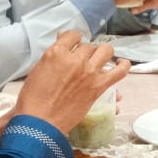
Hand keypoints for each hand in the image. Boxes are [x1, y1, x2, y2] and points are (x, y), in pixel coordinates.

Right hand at [9, 30, 129, 133]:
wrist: (41, 121)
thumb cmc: (34, 98)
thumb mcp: (38, 69)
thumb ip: (53, 54)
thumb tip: (62, 39)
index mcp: (56, 53)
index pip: (72, 35)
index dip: (74, 39)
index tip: (74, 45)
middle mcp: (75, 59)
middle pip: (88, 45)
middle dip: (85, 51)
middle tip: (82, 60)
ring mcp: (89, 72)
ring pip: (106, 51)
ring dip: (103, 53)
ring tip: (101, 59)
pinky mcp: (99, 85)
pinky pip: (120, 71)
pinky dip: (124, 65)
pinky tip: (121, 64)